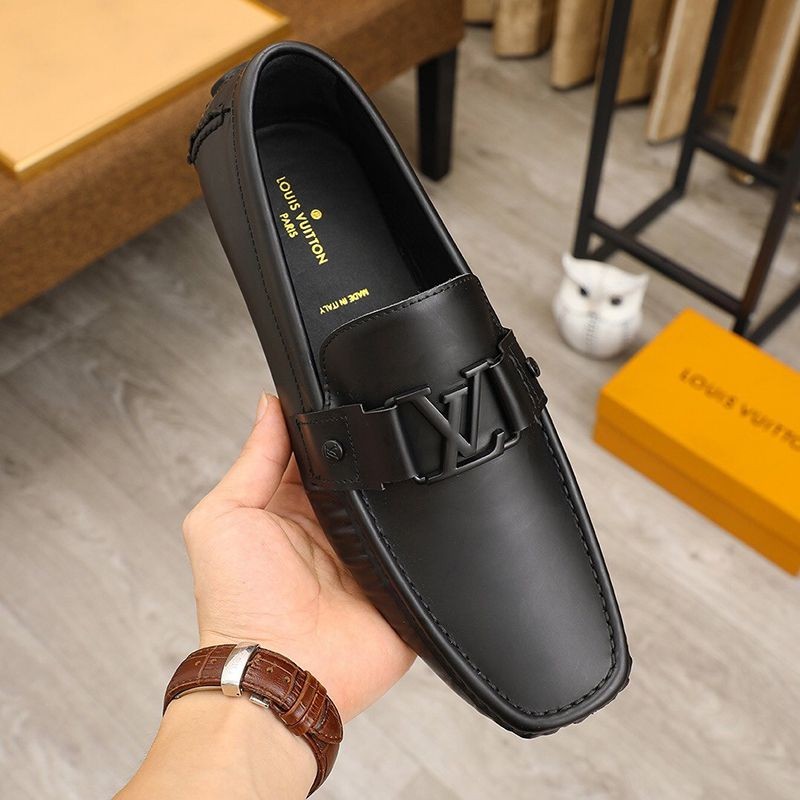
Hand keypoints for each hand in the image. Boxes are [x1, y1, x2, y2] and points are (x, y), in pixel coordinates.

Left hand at [182, 393, 414, 721]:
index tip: (344, 395)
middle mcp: (332, 529)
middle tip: (382, 429)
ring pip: (396, 505)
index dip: (329, 427)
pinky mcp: (400, 582)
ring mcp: (369, 555)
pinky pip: (423, 546)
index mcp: (292, 508)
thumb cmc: (238, 604)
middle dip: (373, 452)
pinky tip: (434, 507)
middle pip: (362, 474)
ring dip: (400, 489)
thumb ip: (254, 461)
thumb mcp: (224, 517)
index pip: (318, 453)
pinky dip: (429, 528)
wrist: (282, 673)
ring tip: (405, 468)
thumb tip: (269, 405)